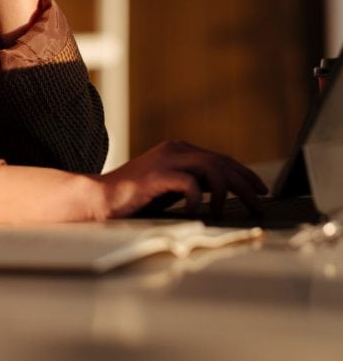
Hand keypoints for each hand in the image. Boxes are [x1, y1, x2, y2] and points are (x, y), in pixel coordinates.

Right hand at [97, 140, 267, 218]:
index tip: (261, 190)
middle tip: (259, 204)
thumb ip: (191, 183)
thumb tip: (222, 194)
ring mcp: (166, 160)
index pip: (221, 158)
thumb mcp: (169, 187)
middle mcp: (176, 149)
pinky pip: (189, 182)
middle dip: (244, 184)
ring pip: (211, 168)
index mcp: (180, 150)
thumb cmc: (134, 198)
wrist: (99, 199)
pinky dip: (198, 197)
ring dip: (225, 191)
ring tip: (224, 211)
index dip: (244, 174)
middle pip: (221, 162)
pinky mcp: (156, 176)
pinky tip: (196, 210)